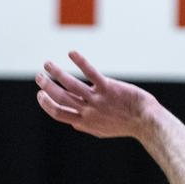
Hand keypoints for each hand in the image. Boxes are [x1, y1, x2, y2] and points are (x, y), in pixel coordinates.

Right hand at [36, 51, 156, 138]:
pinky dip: (80, 62)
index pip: (59, 113)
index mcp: (85, 122)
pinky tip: (71, 53)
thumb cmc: (124, 124)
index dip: (46, 103)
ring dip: (56, 73)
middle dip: (46, 86)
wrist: (145, 121)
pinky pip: (90, 73)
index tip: (40, 94)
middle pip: (60, 98)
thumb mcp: (102, 130)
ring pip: (70, 85)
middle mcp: (89, 112)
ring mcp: (97, 100)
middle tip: (39, 76)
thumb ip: (87, 125)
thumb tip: (74, 122)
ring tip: (47, 64)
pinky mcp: (108, 88)